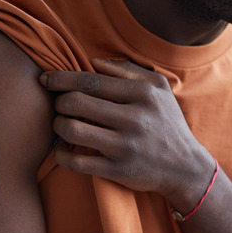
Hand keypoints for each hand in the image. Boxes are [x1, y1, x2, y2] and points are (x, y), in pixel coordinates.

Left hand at [40, 59, 213, 211]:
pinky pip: (75, 162)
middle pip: (75, 102)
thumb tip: (93, 62)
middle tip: (59, 105)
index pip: (90, 81)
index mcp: (142, 94)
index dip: (61, 78)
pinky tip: (62, 149)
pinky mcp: (117, 170)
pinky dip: (60, 154)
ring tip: (61, 125)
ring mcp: (124, 147)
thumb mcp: (159, 88)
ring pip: (71, 130)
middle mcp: (133, 119)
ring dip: (57, 126)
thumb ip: (128, 70)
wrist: (185, 167)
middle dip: (58, 101)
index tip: (46, 79)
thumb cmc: (167, 123)